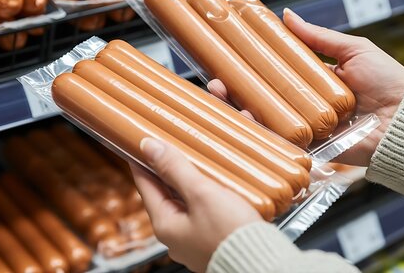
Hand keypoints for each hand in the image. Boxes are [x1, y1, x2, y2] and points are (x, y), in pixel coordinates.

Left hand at [131, 138, 261, 272]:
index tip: (141, 142)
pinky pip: (202, 211)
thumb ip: (175, 169)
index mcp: (165, 225)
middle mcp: (176, 235)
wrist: (263, 263)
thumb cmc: (231, 234)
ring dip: (189, 180)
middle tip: (170, 144)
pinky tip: (215, 183)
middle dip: (168, 168)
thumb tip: (149, 147)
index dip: (141, 161)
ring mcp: (194, 239)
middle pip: (165, 193)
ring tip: (194, 159)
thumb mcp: (201, 194)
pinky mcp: (213, 239)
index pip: (145, 185)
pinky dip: (205, 194)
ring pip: (185, 201)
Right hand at [208, 9, 403, 165]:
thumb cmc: (387, 82)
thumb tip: (286, 15)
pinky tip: (240, 117)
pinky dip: (257, 130)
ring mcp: (305, 128)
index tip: (229, 58)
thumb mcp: (353, 50)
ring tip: (219, 95)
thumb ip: (319, 37)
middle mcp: (304, 105)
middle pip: (263, 97)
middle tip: (215, 81)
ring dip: (238, 108)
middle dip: (235, 90)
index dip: (251, 67)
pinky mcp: (309, 148)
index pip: (275, 74)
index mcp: (313, 83)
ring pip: (265, 119)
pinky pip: (279, 140)